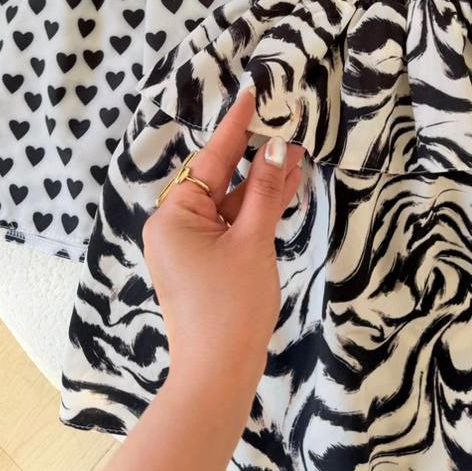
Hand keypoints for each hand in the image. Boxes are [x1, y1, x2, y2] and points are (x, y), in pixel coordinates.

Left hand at [142, 88, 303, 390]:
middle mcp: (174, 225)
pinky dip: (254, 210)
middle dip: (256, 156)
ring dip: (261, 184)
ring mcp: (187, 246)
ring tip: (297, 154)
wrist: (218, 375)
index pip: (212, 160)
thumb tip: (277, 147)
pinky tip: (285, 188)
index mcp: (174, 215)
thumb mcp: (253, 241)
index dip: (236, 127)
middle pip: (220, 178)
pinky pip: (229, 224)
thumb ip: (267, 191)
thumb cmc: (232, 307)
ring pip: (228, 202)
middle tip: (287, 126)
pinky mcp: (202, 263)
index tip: (250, 94)